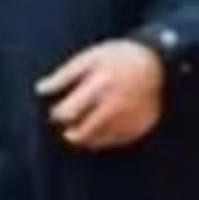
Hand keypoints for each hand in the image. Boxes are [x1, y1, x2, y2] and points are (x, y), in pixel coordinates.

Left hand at [36, 40, 164, 149]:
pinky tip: (101, 128)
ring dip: (86, 137)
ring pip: (97, 141)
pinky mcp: (139, 128)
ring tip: (82, 128)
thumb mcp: (89, 57)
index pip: (68, 112)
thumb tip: (40, 89)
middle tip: (68, 124)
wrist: (157, 63)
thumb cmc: (118, 57)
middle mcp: (114, 106)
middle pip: (81, 133)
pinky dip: (104, 139)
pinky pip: (114, 142)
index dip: (57, 114)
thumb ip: (64, 75)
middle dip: (70, 131)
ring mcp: (128, 120)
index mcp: (98, 86)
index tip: (56, 111)